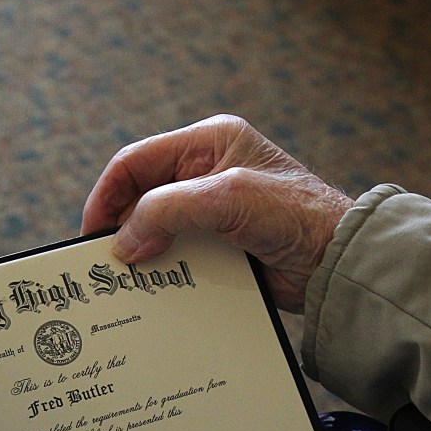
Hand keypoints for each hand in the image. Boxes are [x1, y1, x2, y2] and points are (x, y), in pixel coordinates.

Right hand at [81, 115, 353, 311]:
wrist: (339, 262)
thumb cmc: (295, 215)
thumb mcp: (226, 198)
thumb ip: (167, 210)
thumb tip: (124, 242)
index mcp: (209, 142)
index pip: (136, 161)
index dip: (107, 195)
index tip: (92, 233)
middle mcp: (208, 171)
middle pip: (142, 196)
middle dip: (122, 227)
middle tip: (103, 262)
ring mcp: (215, 210)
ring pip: (158, 230)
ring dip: (142, 253)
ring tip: (125, 280)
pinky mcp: (223, 244)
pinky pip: (180, 255)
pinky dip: (164, 271)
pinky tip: (155, 288)